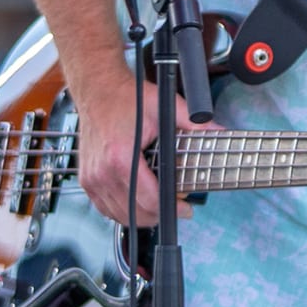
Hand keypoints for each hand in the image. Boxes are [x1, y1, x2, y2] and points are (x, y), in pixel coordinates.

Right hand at [73, 65, 208, 225]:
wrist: (99, 90)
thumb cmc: (128, 98)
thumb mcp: (166, 107)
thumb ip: (195, 124)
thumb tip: (220, 132)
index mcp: (121, 157)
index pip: (148, 198)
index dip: (171, 208)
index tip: (185, 209)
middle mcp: (102, 171)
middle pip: (134, 211)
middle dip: (160, 214)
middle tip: (177, 207)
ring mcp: (92, 177)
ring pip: (118, 213)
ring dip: (142, 216)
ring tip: (161, 207)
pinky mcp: (86, 179)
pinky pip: (104, 206)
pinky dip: (123, 210)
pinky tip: (138, 204)